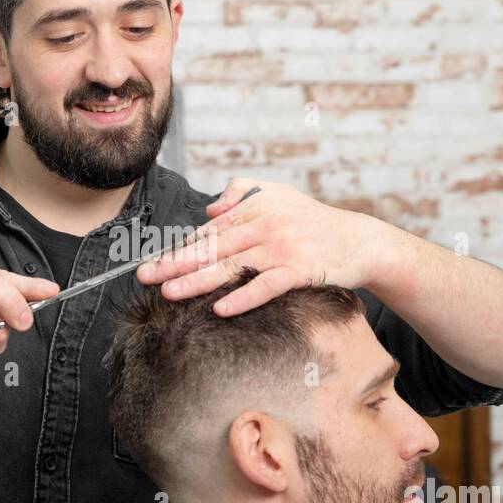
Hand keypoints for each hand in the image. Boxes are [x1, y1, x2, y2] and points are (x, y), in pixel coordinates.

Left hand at [135, 177, 386, 315]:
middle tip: (145, 276)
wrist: (357, 240)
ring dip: (198, 281)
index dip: (178, 247)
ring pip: (231, 266)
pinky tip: (220, 309)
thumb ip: (242, 193)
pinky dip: (243, 297)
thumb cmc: (312, 220)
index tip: (152, 261)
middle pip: (212, 247)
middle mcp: (264, 225)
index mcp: (253, 209)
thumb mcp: (278, 195)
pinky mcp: (300, 269)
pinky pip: (266, 286)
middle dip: (175, 262)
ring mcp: (281, 247)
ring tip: (170, 293)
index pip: (208, 231)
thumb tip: (210, 207)